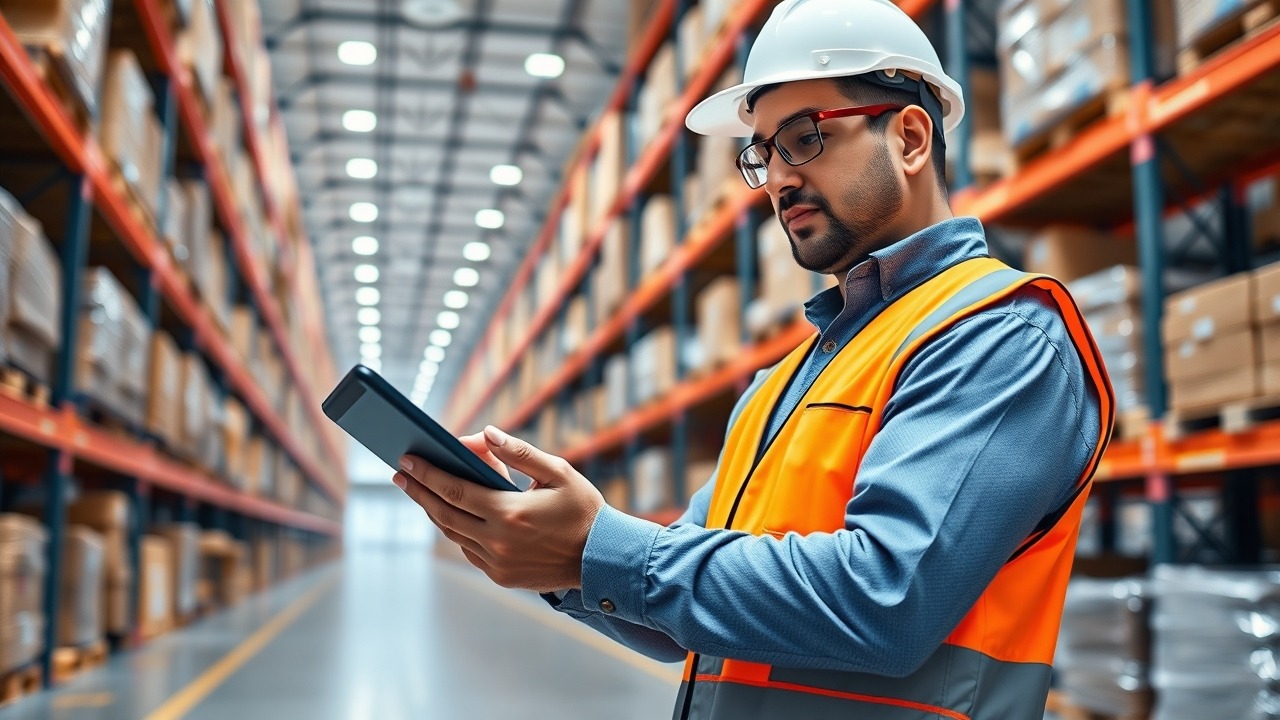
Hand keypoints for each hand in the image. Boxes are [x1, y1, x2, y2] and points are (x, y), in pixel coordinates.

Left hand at [393, 426, 604, 591]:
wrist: (602, 559)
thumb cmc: (583, 510)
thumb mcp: (559, 473)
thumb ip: (519, 453)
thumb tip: (485, 434)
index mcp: (510, 512)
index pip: (454, 490)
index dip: (426, 474)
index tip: (406, 460)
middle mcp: (498, 541)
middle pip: (444, 513)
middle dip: (419, 491)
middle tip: (401, 474)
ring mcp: (497, 563)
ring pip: (453, 533)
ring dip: (434, 511)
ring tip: (421, 491)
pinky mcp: (501, 576)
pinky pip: (468, 550)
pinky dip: (457, 530)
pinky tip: (452, 514)